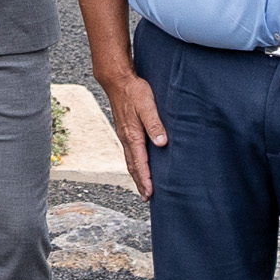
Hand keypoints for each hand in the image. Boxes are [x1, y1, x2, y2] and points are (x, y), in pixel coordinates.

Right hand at [98, 67, 167, 198]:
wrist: (117, 80)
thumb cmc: (134, 91)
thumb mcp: (147, 106)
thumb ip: (155, 124)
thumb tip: (161, 143)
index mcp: (132, 135)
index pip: (140, 163)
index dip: (146, 179)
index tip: (150, 193)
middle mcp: (126, 138)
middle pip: (133, 166)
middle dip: (140, 182)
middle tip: (147, 198)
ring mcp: (124, 135)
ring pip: (130, 160)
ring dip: (137, 175)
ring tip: (143, 188)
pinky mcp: (125, 130)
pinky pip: (130, 152)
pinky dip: (134, 164)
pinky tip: (138, 165)